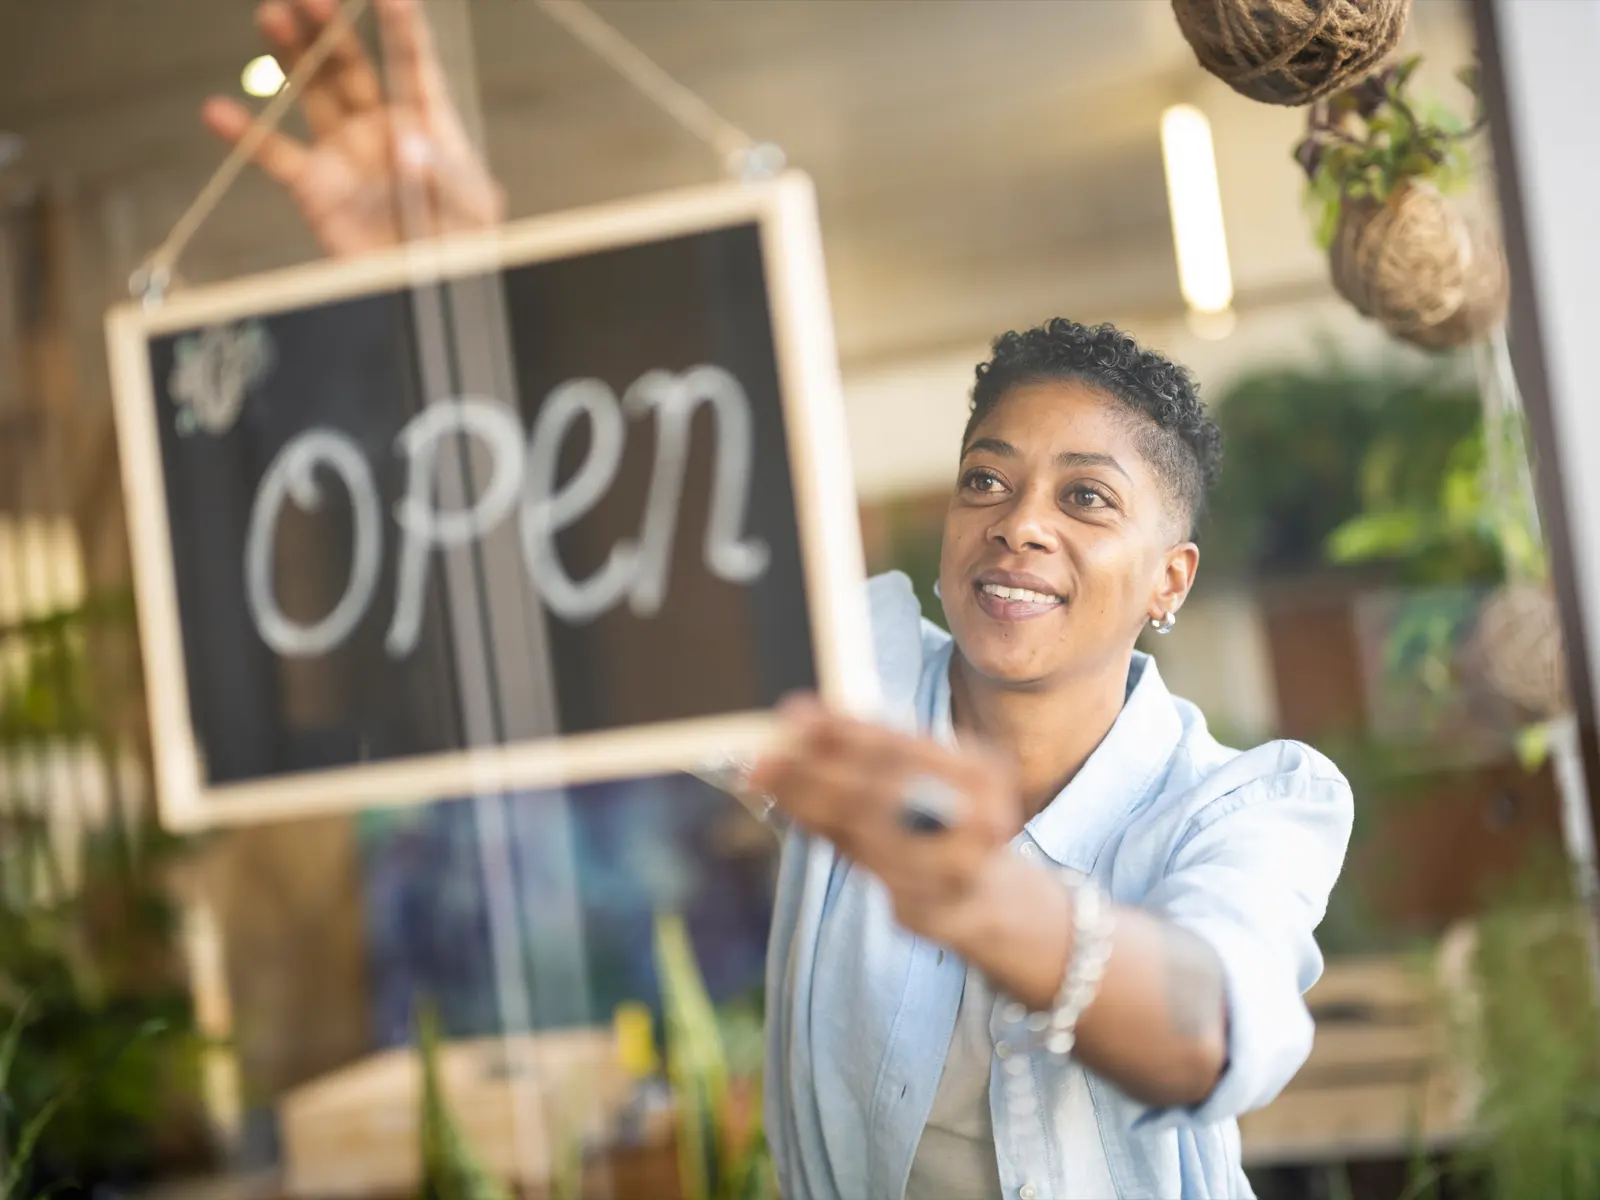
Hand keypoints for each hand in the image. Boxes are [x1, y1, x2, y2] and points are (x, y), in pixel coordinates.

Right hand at [201, 0, 504, 257]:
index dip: (401, 28)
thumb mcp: (470, 210)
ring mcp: (345, 154)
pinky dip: (247, 136)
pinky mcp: (316, 187)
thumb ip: (444, 176)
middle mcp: (382, 128)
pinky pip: (277, 156)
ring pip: (313, 92)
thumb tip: (408, 143)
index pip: (412, 65)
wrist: (430, 294)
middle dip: (331, 29)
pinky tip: (219, 112)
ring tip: (272, 17)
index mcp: (428, 124)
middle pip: (353, 66)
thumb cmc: (462, 248)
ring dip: (291, 56)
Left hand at [748, 697, 1020, 947]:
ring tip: (765, 779)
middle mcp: (984, 820)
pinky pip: (871, 874)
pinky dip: (831, 839)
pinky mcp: (936, 912)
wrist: (983, 899)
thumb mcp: (916, 779)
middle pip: (882, 790)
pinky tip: (796, 815)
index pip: (902, 745)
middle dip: (813, 771)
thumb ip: (866, 755)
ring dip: (810, 804)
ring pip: (870, 835)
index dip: (844, 728)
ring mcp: (963, 872)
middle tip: (762, 757)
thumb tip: (798, 723)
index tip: (795, 713)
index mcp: (983, 774)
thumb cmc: (937, 824)